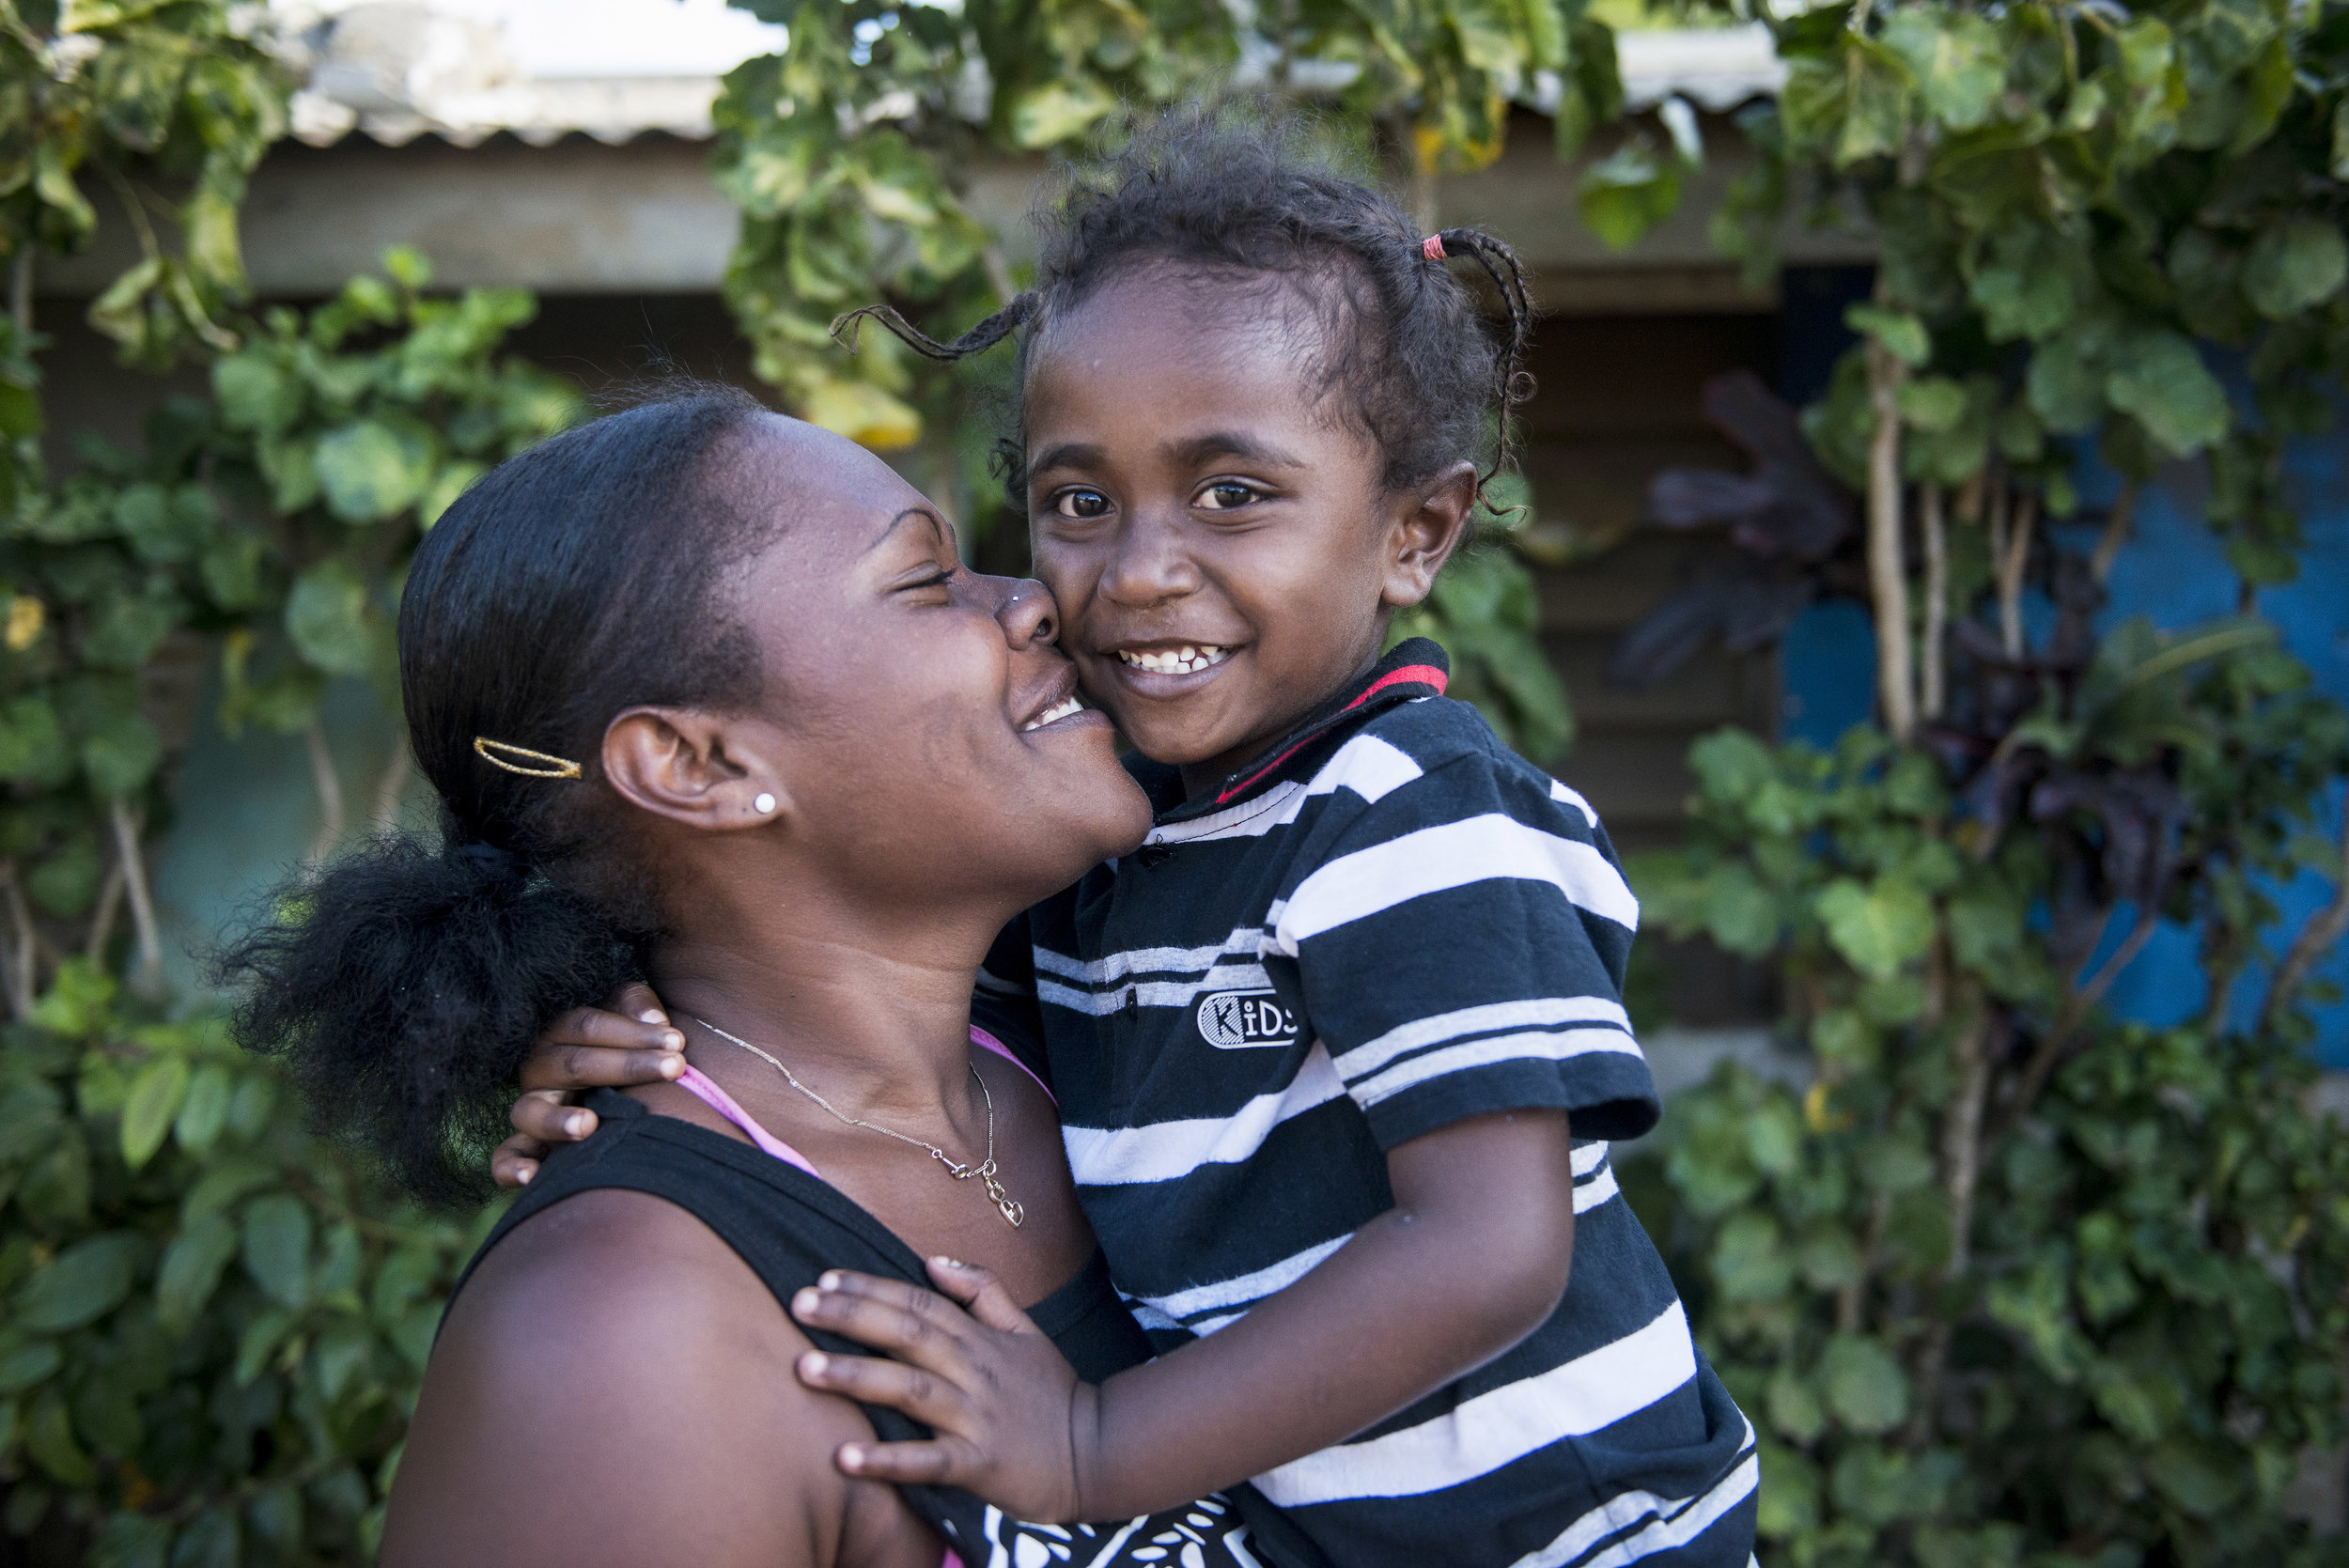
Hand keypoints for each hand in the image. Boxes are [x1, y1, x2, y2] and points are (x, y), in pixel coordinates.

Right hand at [490, 982, 686, 1187]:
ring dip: (557, 1120)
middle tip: (675, 1068)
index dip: (633, 1033)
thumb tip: (653, 1019)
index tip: (677, 1042)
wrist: (617, 1086)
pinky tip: (532, 1175)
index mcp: (560, 1032)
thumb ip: (636, 1005)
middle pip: (573, 1064)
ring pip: (530, 1111)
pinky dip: (512, 1166)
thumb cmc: (628, 1045)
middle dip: (626, 1066)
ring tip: (589, 1126)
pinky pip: (506, 1157)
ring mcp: (531, 1107)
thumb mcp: (629, 1017)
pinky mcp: (527, 1146)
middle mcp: (540, 1068)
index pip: (588, 1026)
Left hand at [789, 1258, 1096, 1522]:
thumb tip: (932, 1259)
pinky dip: (887, 1460)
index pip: (919, 1300)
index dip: (871, 1288)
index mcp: (979, 1338)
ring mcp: (975, 1418)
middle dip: (851, 1317)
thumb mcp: (1024, 1329)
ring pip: (910, 1390)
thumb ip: (982, 1290)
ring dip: (856, 1377)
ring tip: (804, 1370)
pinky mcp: (978, 1465)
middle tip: (800, 1305)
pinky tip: (845, 1457)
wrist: (1095, 1452)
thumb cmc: (1051, 1392)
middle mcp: (973, 1371)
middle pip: (908, 1333)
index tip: (823, 1279)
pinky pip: (928, 1462)